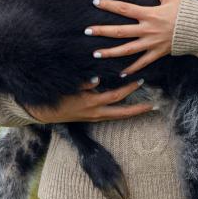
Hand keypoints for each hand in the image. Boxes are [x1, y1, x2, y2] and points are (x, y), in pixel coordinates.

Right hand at [22, 76, 154, 122]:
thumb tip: (96, 79)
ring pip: (117, 117)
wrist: (44, 113)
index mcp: (92, 104)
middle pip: (122, 113)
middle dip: (138, 110)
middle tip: (153, 106)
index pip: (116, 96)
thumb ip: (83, 83)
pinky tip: (125, 107)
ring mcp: (93, 118)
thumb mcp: (68, 87)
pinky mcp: (91, 118)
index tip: (141, 81)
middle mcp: (95, 113)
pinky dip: (119, 111)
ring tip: (143, 108)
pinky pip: (109, 115)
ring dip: (130, 112)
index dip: (129, 89)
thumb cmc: (56, 96)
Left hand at [83, 0, 182, 76]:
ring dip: (111, 52)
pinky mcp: (158, 53)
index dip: (109, 5)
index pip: (124, 8)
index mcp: (149, 14)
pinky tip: (121, 72)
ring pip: (127, 49)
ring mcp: (152, 43)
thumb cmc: (186, 11)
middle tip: (87, 31)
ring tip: (96, 53)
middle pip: (120, 31)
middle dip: (102, 31)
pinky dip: (132, 68)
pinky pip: (143, 62)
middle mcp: (147, 29)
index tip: (95, 2)